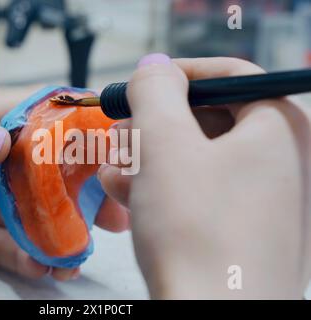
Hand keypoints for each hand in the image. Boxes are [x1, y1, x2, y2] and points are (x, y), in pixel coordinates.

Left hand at [0, 80, 129, 280]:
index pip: (35, 116)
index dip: (72, 125)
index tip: (107, 139)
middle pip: (49, 170)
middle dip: (84, 187)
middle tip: (113, 205)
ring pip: (38, 213)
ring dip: (65, 228)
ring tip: (83, 244)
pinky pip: (12, 249)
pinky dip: (33, 258)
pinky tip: (47, 265)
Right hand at [98, 56, 310, 297]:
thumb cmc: (195, 230)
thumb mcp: (165, 143)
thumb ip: (155, 91)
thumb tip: (153, 68)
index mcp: (280, 130)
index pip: (230, 76)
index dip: (179, 74)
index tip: (140, 85)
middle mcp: (283, 164)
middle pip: (210, 120)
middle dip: (155, 124)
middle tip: (120, 132)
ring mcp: (266, 204)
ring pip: (198, 160)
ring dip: (150, 158)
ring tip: (114, 169)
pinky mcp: (244, 234)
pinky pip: (200, 194)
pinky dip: (164, 189)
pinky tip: (126, 196)